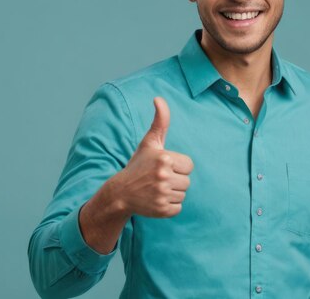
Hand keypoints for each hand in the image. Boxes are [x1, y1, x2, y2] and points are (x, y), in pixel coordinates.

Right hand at [113, 96, 193, 217]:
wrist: (120, 192)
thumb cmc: (138, 164)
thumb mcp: (149, 142)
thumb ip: (160, 121)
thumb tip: (158, 98)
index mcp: (164, 159)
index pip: (189, 165)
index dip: (178, 166)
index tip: (163, 166)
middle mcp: (163, 176)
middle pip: (187, 181)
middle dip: (175, 180)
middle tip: (158, 179)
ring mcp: (162, 195)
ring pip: (182, 194)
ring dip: (172, 192)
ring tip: (156, 188)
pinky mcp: (161, 210)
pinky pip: (178, 208)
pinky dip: (169, 206)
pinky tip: (156, 199)